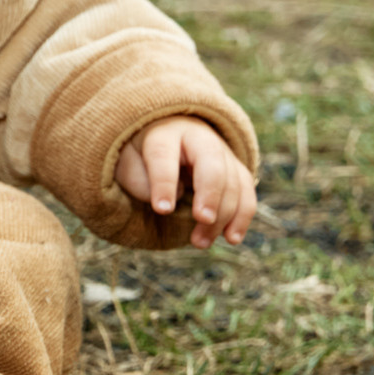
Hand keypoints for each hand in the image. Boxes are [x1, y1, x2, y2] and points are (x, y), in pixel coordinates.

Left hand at [114, 115, 255, 247]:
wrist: (164, 138)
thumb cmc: (140, 156)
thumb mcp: (127, 162)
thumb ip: (139, 179)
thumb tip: (172, 201)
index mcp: (164, 132)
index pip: (164, 155)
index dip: (164, 183)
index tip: (162, 210)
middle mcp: (198, 137)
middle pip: (211, 162)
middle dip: (210, 192)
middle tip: (202, 220)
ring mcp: (221, 151)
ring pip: (232, 180)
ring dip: (222, 215)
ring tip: (201, 242)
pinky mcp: (235, 169)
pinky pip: (246, 192)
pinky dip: (242, 217)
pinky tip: (231, 238)